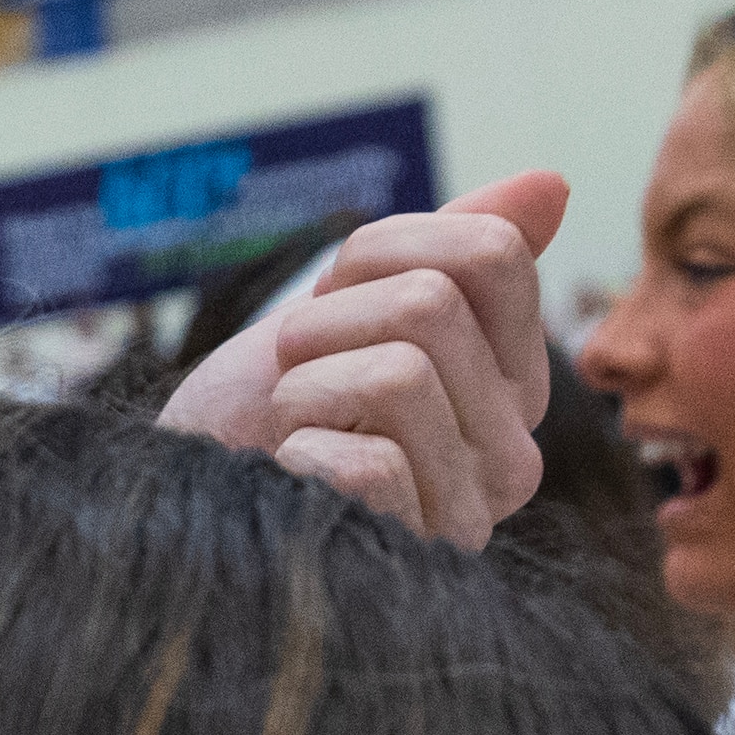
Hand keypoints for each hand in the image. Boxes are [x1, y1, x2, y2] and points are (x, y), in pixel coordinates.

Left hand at [160, 172, 570, 548]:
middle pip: (430, 305)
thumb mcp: (347, 313)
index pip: (491, 253)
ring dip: (304, 386)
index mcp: (512, 384)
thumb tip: (552, 182)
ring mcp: (466, 512)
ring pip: (399, 374)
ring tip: (292, 424)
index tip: (331, 301)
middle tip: (296, 372)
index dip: (379, 252)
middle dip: (325, 322)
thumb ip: (447, 254)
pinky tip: (293, 480)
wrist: (183, 506)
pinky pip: (365, 461)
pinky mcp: (410, 552)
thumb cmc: (258, 413)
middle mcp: (511, 452)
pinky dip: (297, 454)